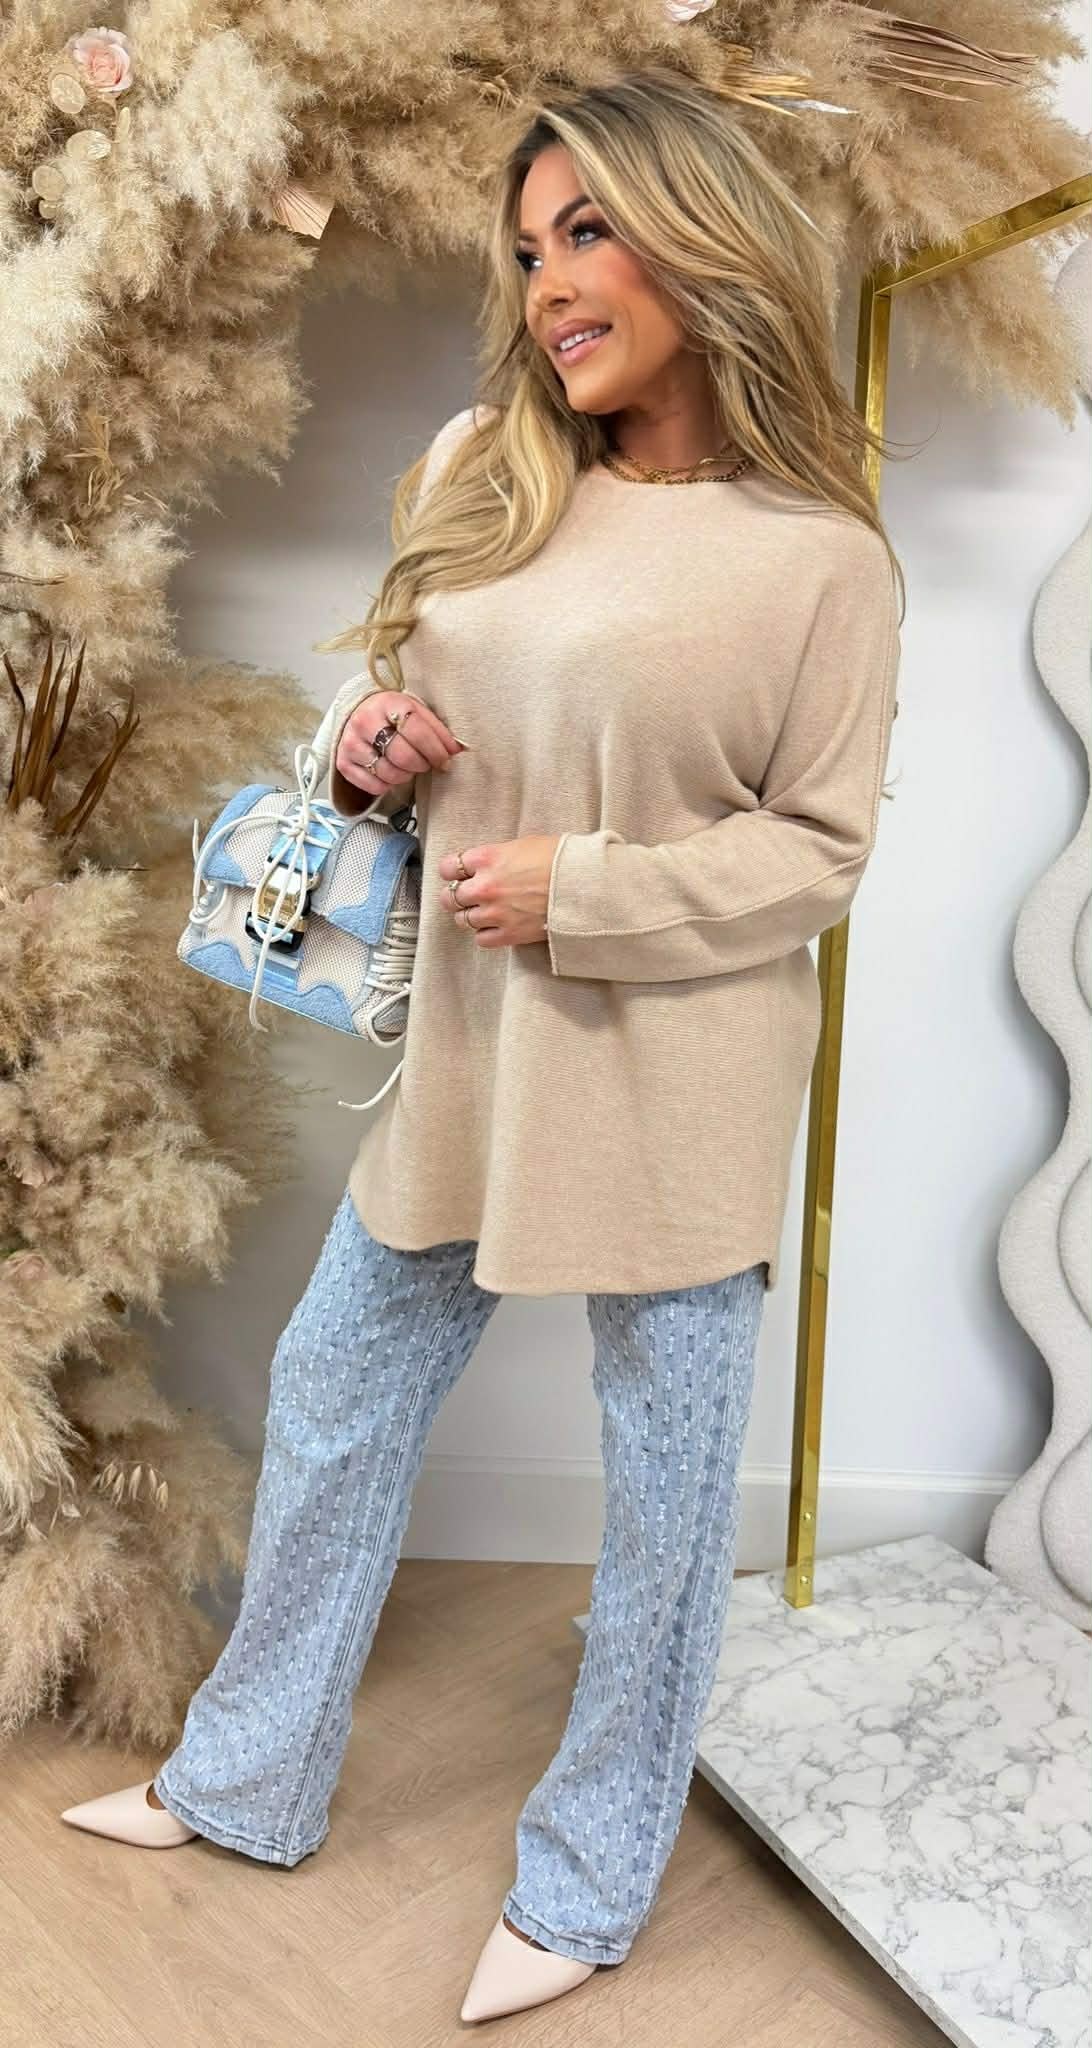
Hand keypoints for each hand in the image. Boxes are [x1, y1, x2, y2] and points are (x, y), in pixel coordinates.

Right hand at [335, 690, 466, 798]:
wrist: (360, 713)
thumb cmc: (394, 715)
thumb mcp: (416, 711)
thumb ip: (437, 729)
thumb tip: (457, 751)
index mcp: (388, 703)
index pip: (417, 731)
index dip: (436, 750)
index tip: (446, 759)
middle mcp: (365, 720)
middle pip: (403, 756)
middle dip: (422, 765)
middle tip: (427, 764)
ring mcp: (351, 742)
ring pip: (388, 773)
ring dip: (406, 776)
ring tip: (409, 767)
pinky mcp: (343, 762)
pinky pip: (373, 785)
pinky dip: (387, 785)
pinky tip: (391, 773)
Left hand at [436, 834, 562, 949]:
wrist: (586, 885)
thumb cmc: (562, 859)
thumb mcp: (524, 844)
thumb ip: (498, 856)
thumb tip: (488, 864)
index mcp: (488, 858)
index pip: (448, 867)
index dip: (451, 871)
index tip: (456, 874)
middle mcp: (485, 886)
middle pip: (450, 897)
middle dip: (455, 896)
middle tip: (462, 896)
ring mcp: (495, 913)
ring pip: (462, 920)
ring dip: (470, 915)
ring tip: (481, 912)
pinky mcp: (509, 934)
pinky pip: (481, 940)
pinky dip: (485, 934)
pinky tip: (495, 926)